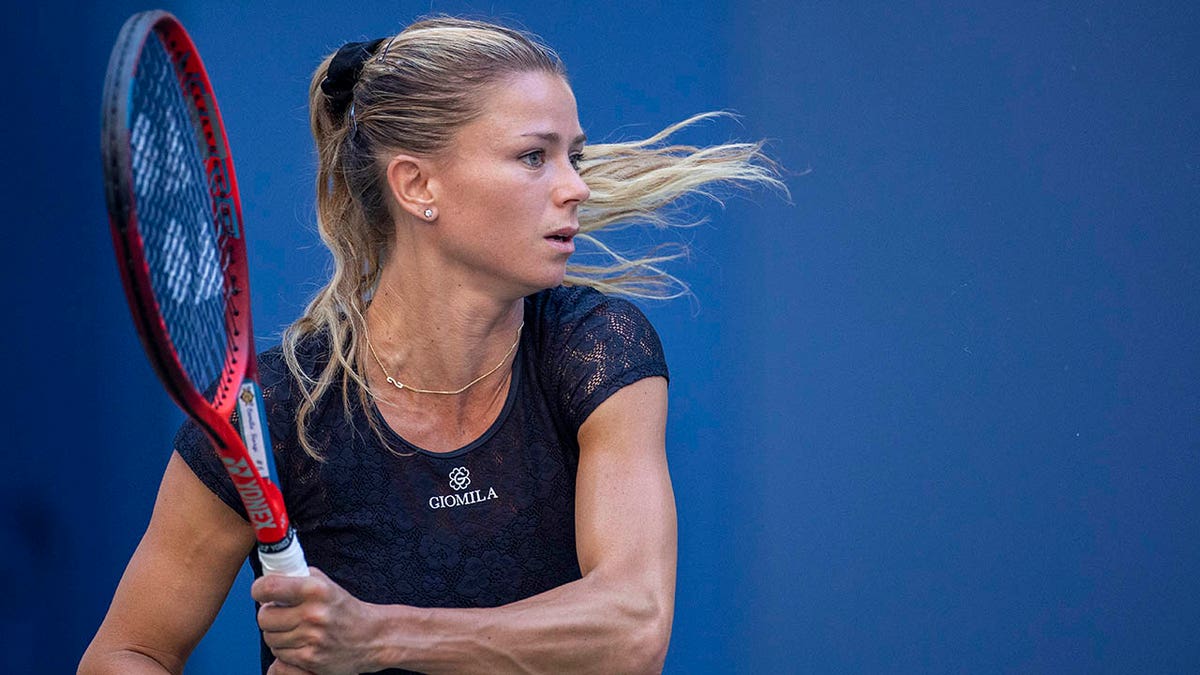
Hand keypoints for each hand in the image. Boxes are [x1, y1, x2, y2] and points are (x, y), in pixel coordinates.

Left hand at [252, 567, 378, 674]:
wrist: (371, 637)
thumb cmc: (344, 609)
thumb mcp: (326, 584)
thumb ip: (297, 578)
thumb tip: (268, 578)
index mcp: (315, 590)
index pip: (269, 588)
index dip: (259, 589)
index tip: (261, 591)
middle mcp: (313, 614)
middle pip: (264, 617)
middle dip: (268, 615)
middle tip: (280, 613)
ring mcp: (311, 639)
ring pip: (269, 638)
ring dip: (276, 634)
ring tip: (293, 629)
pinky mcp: (310, 659)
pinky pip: (280, 655)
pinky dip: (285, 650)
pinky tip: (300, 642)